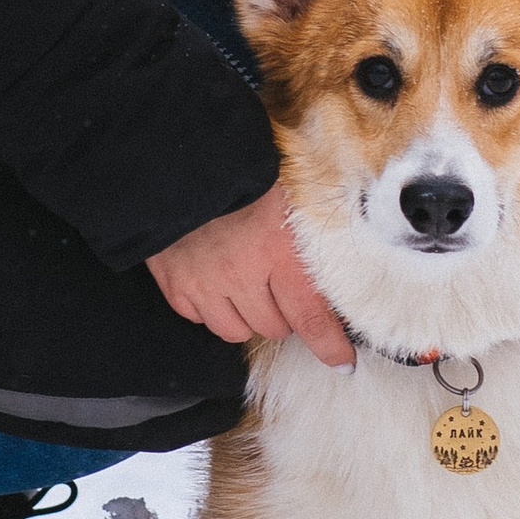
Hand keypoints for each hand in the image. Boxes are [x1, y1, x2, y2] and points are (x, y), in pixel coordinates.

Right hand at [147, 186, 353, 368]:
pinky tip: (214, 282)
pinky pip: (198, 318)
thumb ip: (311, 228)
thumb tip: (345, 256)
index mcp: (276, 249)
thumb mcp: (288, 192)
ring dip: (246, 315)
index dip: (330, 345)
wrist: (177, 158)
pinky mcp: (174, 283)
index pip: (311, 317)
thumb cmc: (240, 168)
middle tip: (280, 288)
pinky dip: (209, 307)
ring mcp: (203, 282)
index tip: (342, 360)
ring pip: (235, 331)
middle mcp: (240, 274)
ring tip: (246, 287)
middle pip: (274, 328)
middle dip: (283, 314)